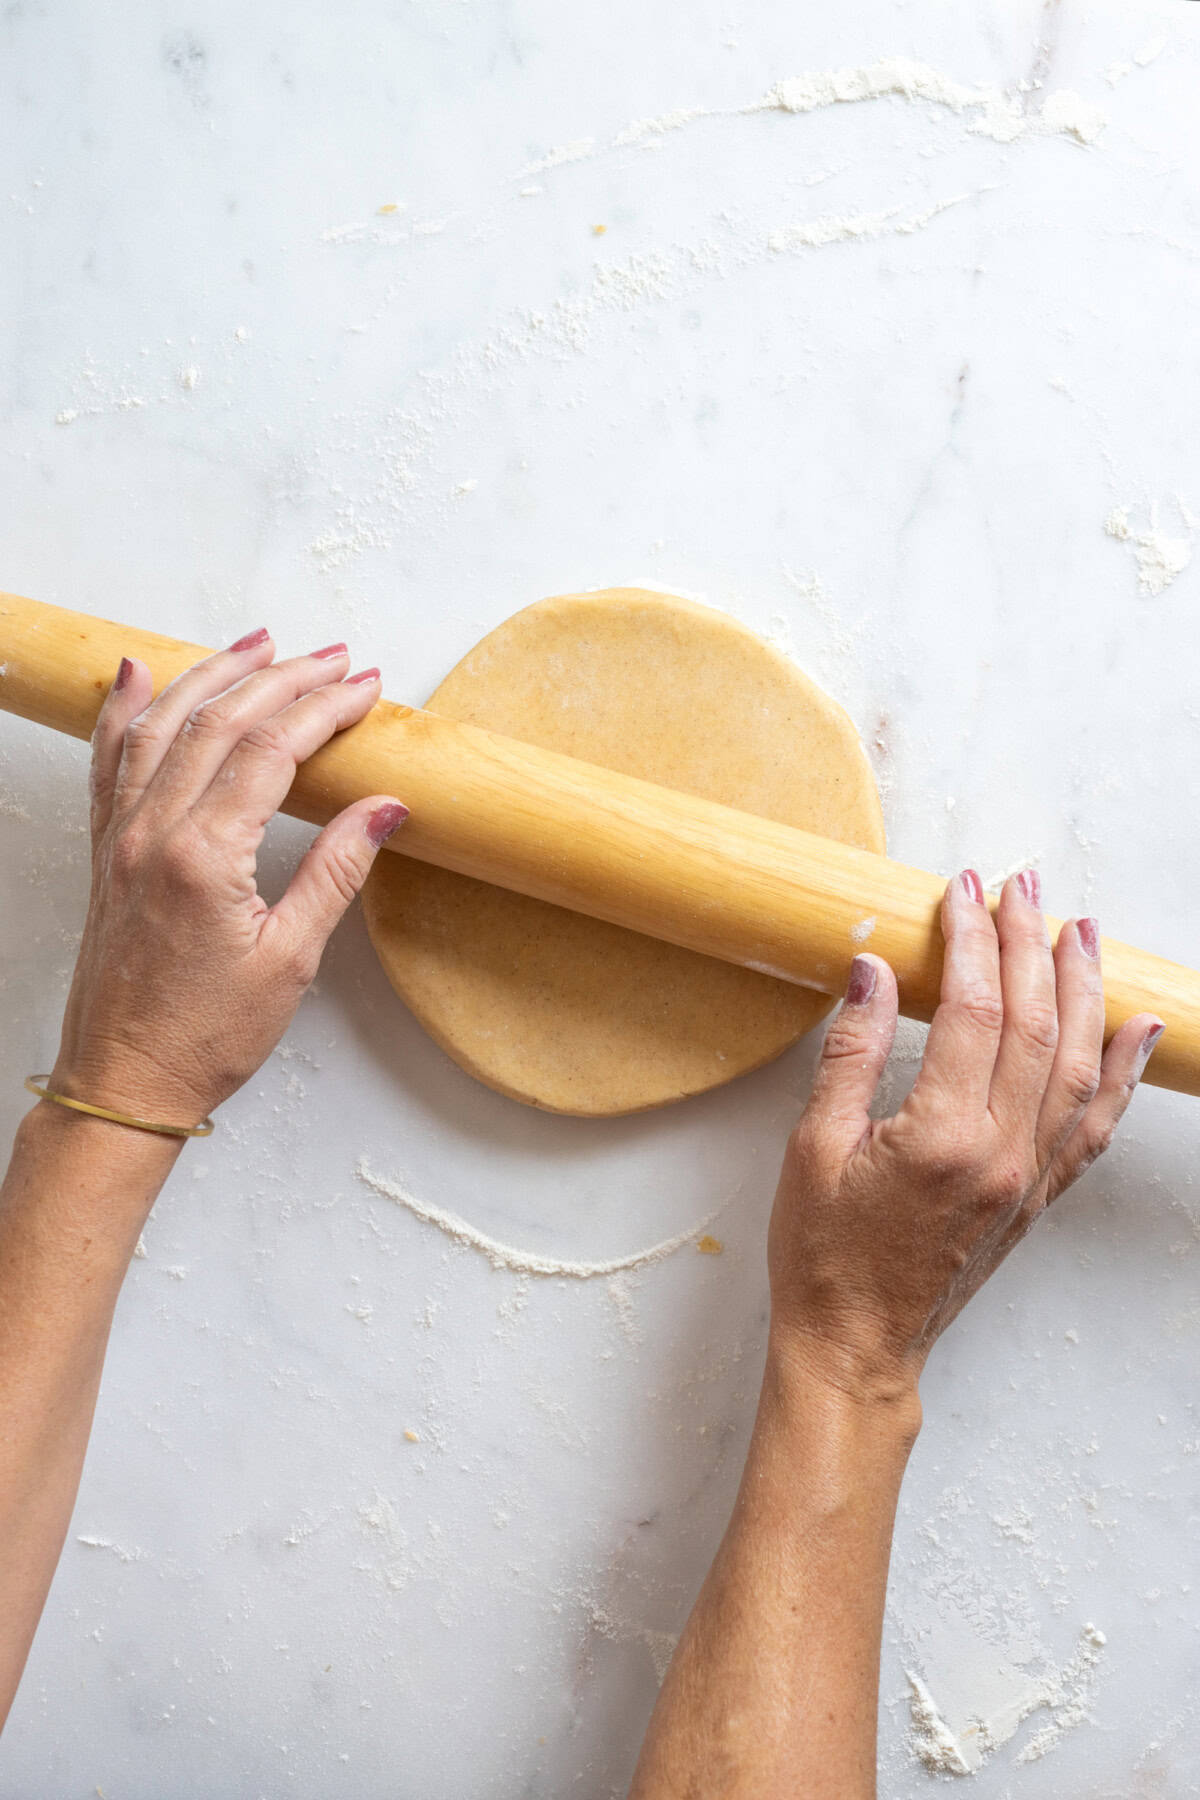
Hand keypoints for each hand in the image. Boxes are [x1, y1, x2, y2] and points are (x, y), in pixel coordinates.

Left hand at [48, 630, 407, 1128]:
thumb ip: (336, 872)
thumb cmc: (202, 1037)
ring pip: (162, 725)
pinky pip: (110, 760)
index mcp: (202, 857)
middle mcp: (152, 833)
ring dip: (213, 674)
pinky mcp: (107, 851)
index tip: (364, 687)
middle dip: (283, 678)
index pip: (271, 751)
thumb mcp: (290, 959)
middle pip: (221, 722)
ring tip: (257, 643)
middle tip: (333, 657)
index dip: (323, 708)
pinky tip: (140, 675)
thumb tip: (383, 809)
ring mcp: (121, 837)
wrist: (123, 1084)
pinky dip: (125, 710)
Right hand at [768, 869, 1164, 1401]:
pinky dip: (1123, 1073)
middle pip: (1035, 1024)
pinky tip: (1136, 1031)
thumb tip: (872, 972)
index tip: (964, 891)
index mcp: (943, 1138)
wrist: (856, 1344)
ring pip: (1077, 1065)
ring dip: (1083, 989)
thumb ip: (849, 1054)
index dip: (971, 940)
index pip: (972, 1010)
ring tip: (1081, 931)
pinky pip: (1095, 1125)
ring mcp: (1029, 1177)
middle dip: (1029, 943)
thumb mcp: (813, 1147)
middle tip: (1022, 886)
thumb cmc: (823, 1255)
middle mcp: (1002, 1154)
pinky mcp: (1037, 1196)